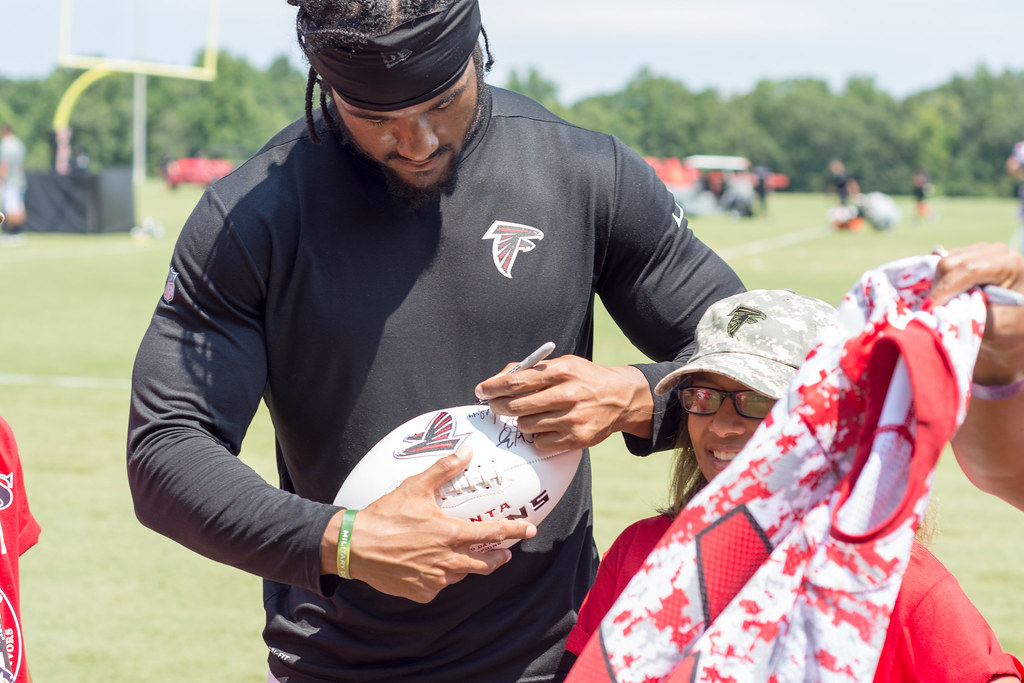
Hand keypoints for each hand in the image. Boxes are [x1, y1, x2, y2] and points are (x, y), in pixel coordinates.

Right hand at [337, 448, 535, 602]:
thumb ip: (444, 469)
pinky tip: (428, 564)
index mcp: (451, 534)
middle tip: (505, 551)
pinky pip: (439, 585)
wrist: (355, 546)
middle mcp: (448, 561)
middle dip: (499, 557)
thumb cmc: (385, 515)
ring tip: (460, 554)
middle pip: (487, 563)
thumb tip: (466, 451)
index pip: (493, 533)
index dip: (515, 531)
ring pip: (462, 574)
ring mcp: (436, 580)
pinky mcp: (422, 592)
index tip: (530, 530)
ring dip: (466, 565)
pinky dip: (439, 575)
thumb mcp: (415, 487)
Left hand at [475, 355, 652, 449]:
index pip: (516, 381)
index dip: (493, 387)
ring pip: (526, 425)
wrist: (621, 398)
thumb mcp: (563, 364)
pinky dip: (538, 436)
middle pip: (517, 406)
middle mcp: (567, 394)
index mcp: (561, 371)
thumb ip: (531, 369)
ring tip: (530, 415)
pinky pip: (541, 442)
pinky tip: (546, 427)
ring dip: (521, 421)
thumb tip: (498, 380)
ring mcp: (572, 418)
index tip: (481, 391)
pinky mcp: (577, 438)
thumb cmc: (584, 379)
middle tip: (496, 405)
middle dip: (500, 406)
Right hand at [931, 242, 1023, 384]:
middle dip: (938, 288)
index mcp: (1007, 264)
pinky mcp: (965, 252)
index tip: (929, 309)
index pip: (968, 269)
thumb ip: (968, 316)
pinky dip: (937, 280)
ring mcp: (978, 249)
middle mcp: (993, 251)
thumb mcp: (993, 325)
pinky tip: (947, 294)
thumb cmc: (1007, 324)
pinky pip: (939, 261)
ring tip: (946, 303)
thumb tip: (937, 313)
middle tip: (937, 311)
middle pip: (950, 263)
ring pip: (941, 261)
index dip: (944, 289)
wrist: (1013, 318)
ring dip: (937, 285)